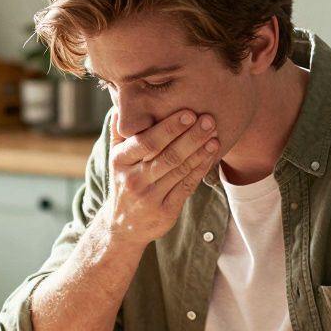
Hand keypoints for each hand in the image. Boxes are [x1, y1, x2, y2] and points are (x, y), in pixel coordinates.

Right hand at [106, 109, 219, 245]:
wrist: (122, 226)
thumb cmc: (123, 182)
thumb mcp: (115, 158)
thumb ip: (120, 132)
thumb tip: (122, 104)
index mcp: (121, 161)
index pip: (147, 142)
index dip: (169, 128)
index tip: (188, 113)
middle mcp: (133, 179)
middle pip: (166, 155)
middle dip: (190, 136)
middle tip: (208, 120)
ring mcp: (150, 196)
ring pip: (179, 170)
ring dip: (200, 151)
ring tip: (215, 135)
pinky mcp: (165, 211)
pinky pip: (187, 186)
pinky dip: (200, 169)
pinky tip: (211, 155)